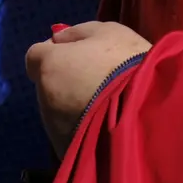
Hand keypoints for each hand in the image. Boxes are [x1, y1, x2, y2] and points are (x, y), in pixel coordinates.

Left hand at [25, 22, 150, 156]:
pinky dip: (81, 129)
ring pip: (58, 111)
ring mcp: (54, 126)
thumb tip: (57, 39)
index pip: (35, 57)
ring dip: (72, 106)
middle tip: (95, 82)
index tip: (74, 56)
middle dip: (64, 82)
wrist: (148, 113)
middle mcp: (44, 96)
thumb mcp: (107, 32)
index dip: (53, 55)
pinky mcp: (67, 150)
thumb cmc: (128, 64)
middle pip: (47, 85)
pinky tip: (104, 126)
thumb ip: (76, 34)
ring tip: (105, 107)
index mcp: (50, 65)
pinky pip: (70, 134)